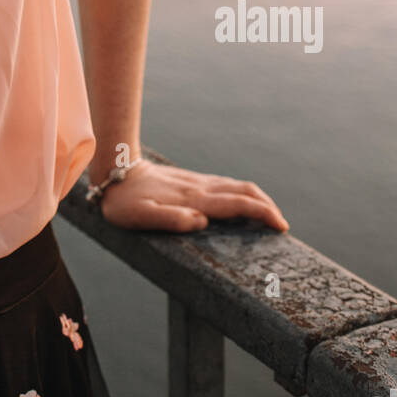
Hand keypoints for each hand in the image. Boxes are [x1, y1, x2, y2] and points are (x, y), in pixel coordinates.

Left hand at [97, 160, 288, 232]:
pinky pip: (225, 185)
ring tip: (270, 215)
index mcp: (192, 200)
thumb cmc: (124, 202)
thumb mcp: (140, 217)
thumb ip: (170, 219)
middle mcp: (199, 189)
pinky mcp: (191, 181)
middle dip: (266, 207)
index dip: (261, 213)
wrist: (114, 171)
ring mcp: (197, 182)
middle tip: (282, 225)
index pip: (235, 205)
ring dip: (257, 199)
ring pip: (236, 186)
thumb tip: (201, 222)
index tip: (280, 226)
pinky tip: (243, 202)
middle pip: (243, 192)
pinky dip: (243, 194)